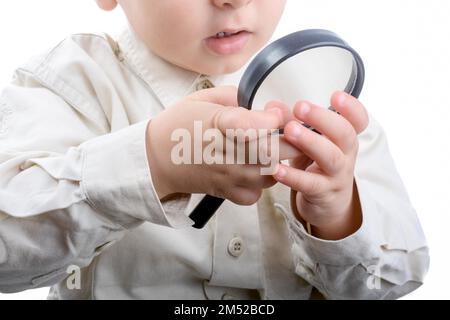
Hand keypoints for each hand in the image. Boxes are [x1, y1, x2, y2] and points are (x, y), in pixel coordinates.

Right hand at [146, 86, 300, 204]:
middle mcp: (224, 152)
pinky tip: (255, 170)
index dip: (273, 118)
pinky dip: (260, 185)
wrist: (156, 156)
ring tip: (272, 149)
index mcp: (217, 124)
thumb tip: (263, 106)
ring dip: (278, 162)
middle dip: (291, 140)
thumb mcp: (203, 99)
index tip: (275, 111)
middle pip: (271, 152)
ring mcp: (226, 175)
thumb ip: (235, 97)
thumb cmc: (179, 126)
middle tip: (293, 131)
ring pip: (269, 175)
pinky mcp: (225, 191)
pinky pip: (254, 195)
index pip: (254, 125)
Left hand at [272, 92, 368, 239]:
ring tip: (289, 131)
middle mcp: (346, 155)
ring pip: (331, 158)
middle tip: (300, 106)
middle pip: (345, 134)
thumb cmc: (315, 167)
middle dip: (323, 118)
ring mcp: (337, 176)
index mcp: (344, 139)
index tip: (335, 95)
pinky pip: (310, 184)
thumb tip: (273, 107)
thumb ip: (292, 123)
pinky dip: (293, 176)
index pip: (359, 120)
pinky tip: (276, 169)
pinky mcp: (323, 194)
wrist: (327, 205)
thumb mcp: (307, 144)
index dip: (352, 107)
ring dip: (310, 142)